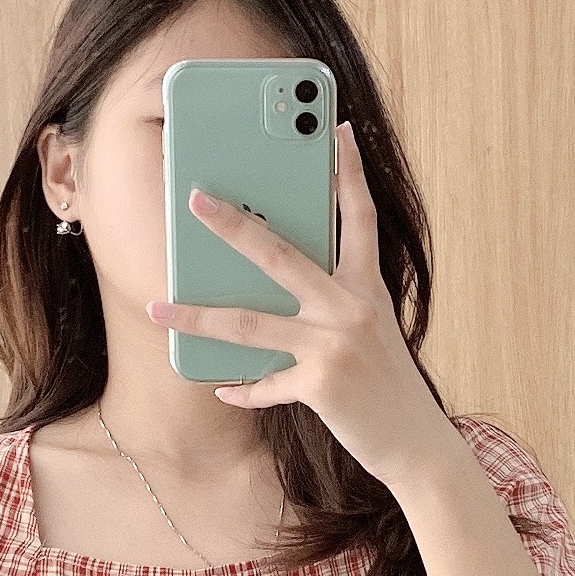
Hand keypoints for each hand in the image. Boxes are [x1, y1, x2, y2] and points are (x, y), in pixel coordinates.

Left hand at [145, 120, 444, 485]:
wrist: (418, 446)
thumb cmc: (388, 387)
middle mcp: (353, 307)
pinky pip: (265, 384)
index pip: (359, 217)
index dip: (349, 171)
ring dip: (197, 315)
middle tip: (196, 198)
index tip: (336, 129)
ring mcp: (335, 345)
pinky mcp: (321, 384)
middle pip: (281, 254)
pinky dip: (242, 389)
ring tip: (157, 306)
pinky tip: (222, 389)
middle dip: (234, 225)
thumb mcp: (371, 335)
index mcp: (368, 288)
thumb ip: (332, 307)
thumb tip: (269, 293)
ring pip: (251, 322)